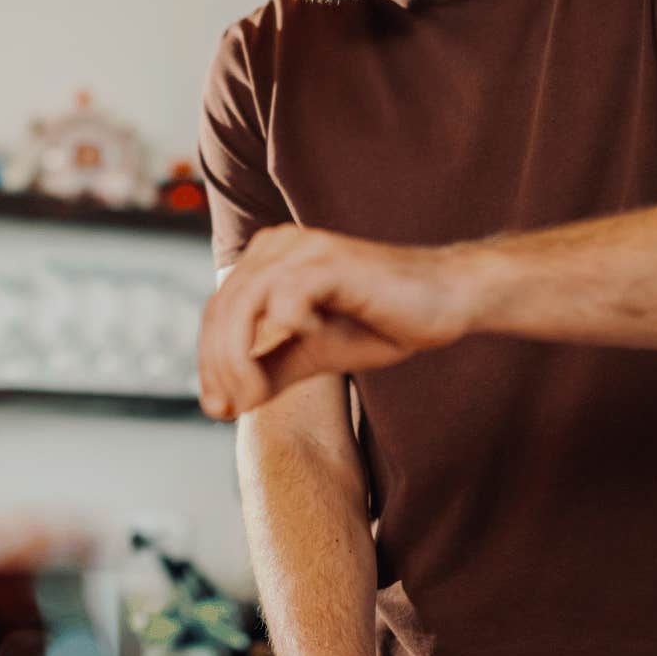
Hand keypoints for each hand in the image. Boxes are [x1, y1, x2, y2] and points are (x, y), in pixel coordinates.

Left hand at [196, 225, 477, 418]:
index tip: (218, 409)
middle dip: (219, 366)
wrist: (448, 298)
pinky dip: (285, 327)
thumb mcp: (314, 352)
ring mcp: (305, 249)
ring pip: (245, 302)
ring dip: (240, 357)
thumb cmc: (382, 320)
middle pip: (222, 308)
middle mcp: (278, 246)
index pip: (217, 311)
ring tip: (255, 395)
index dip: (209, 362)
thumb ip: (271, 368)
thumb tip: (223, 404)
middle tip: (232, 409)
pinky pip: (287, 294)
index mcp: (267, 260)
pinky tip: (304, 344)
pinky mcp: (332, 261)